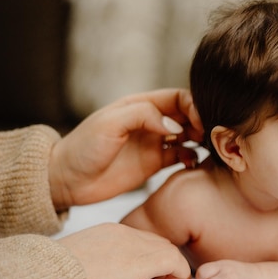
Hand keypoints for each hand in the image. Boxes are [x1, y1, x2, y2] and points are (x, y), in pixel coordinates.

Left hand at [49, 88, 203, 210]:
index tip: (200, 122)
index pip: (178, 98)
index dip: (194, 106)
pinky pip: (182, 156)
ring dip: (200, 139)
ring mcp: (154, 142)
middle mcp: (151, 122)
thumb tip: (176, 127)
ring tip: (206, 148)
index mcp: (140, 105)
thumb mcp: (110, 124)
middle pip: (187, 115)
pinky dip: (192, 157)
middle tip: (210, 136)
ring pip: (188, 135)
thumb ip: (143, 116)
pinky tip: (192, 162)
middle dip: (202, 122)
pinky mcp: (154, 163)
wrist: (67, 180)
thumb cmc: (83, 147)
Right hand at [57, 223, 191, 278]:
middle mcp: (123, 233)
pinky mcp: (142, 262)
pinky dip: (180, 275)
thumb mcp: (75, 265)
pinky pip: (174, 262)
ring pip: (168, 251)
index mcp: (107, 232)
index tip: (152, 277)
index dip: (150, 258)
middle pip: (158, 243)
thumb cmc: (51, 278)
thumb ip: (92, 264)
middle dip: (166, 263)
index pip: (140, 240)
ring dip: (175, 272)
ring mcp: (133, 245)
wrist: (46, 278)